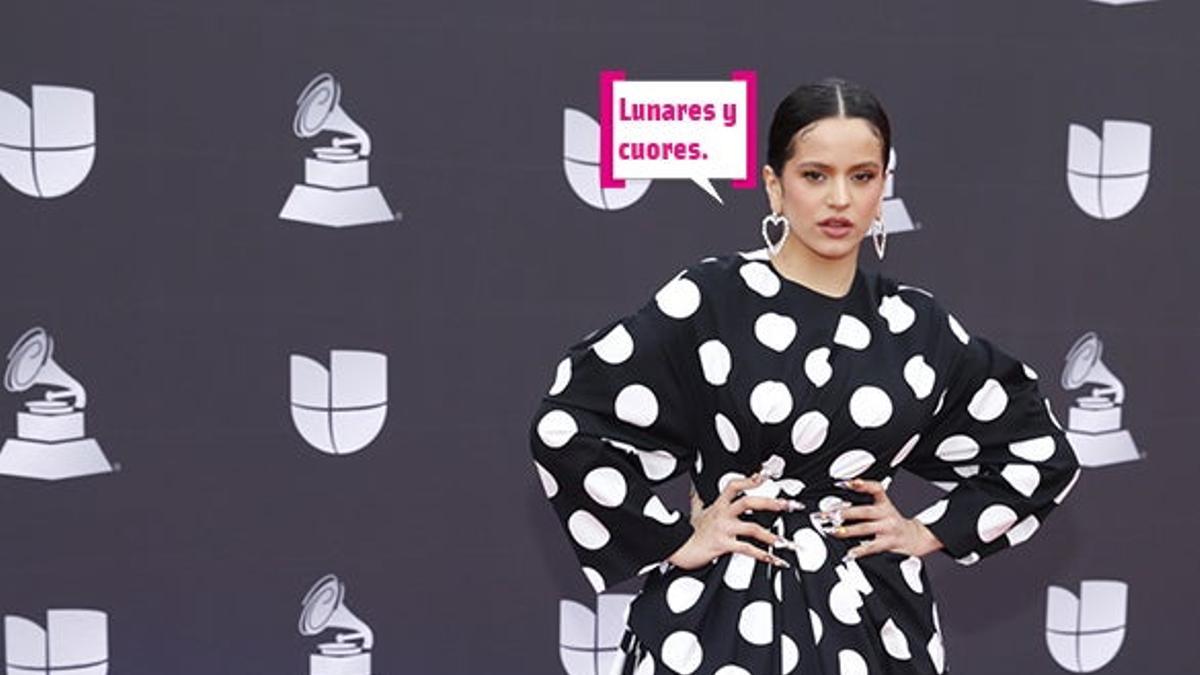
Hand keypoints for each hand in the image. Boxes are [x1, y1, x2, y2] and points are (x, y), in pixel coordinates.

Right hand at [668, 473, 803, 570]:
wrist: (678, 549)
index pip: (735, 486)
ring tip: (786, 542)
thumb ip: (698, 500)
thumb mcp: (695, 512)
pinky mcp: (723, 545)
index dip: (750, 479)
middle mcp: (723, 514)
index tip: (766, 476)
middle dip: (772, 503)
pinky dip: (763, 555)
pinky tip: (774, 560)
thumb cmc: (689, 532)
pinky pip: (747, 549)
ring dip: (772, 536)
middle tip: (790, 505)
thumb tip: (694, 490)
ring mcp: (723, 529)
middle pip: (749, 502)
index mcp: (719, 505)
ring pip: (752, 528)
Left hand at [827, 478, 943, 559]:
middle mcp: (886, 514)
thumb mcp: (883, 507)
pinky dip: (859, 551)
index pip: (876, 489)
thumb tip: (838, 502)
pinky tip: (849, 553)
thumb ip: (864, 502)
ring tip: (833, 531)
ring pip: (865, 528)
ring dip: (847, 530)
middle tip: (829, 513)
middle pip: (864, 511)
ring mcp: (887, 528)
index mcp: (884, 503)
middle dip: (844, 512)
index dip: (862, 485)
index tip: (846, 483)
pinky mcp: (888, 543)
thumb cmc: (891, 521)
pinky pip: (872, 547)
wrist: (913, 537)